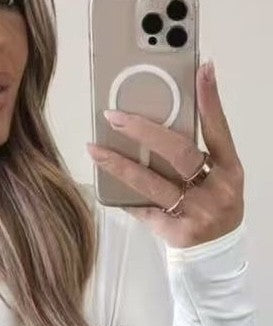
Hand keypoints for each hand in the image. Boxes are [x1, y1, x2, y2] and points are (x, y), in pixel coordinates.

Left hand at [85, 61, 244, 248]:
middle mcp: (217, 190)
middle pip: (178, 152)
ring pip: (151, 182)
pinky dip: (123, 195)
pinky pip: (142, 208)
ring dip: (119, 163)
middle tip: (114, 115)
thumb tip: (157, 121)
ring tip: (95, 148)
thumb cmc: (213, 207)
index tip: (202, 69)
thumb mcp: (217, 179)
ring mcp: (197, 212)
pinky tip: (103, 183)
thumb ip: (197, 155)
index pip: (219, 129)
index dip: (210, 100)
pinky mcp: (176, 232)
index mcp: (230, 170)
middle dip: (143, 131)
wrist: (216, 255)